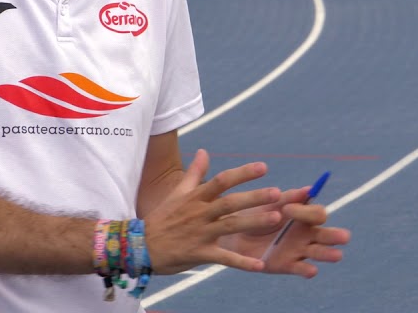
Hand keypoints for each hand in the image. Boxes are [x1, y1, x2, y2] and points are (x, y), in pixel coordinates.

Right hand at [143, 149, 285, 274]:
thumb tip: (204, 151)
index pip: (222, 181)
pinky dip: (241, 262)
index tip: (264, 167)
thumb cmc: (162, 218)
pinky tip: (260, 265)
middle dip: (254, 197)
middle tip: (277, 192)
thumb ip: (194, 172)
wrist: (140, 246)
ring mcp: (201, 234)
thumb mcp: (178, 193)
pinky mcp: (199, 254)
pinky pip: (223, 258)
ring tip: (275, 219)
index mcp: (196, 197)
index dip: (242, 173)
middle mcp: (200, 213)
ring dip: (253, 223)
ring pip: (230, 226)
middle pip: (229, 202)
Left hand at [221, 186, 350, 277]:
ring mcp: (299, 250)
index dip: (305, 212)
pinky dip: (307, 269)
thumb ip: (288, 197)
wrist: (232, 234)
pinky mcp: (288, 265)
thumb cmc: (254, 214)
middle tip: (344, 236)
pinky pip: (301, 268)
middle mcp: (306, 233)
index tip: (286, 209)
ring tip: (337, 255)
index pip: (317, 213)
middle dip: (336, 235)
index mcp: (304, 215)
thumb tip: (309, 189)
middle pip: (327, 234)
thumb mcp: (269, 203)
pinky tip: (311, 270)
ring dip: (328, 253)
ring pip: (320, 252)